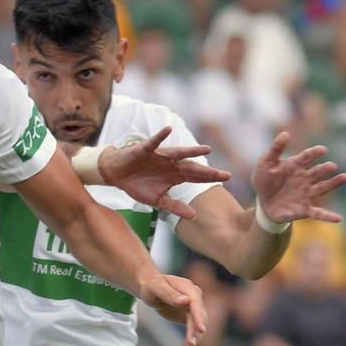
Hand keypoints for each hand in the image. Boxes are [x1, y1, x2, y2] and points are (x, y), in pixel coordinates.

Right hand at [96, 128, 232, 219]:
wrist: (118, 174)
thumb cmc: (139, 185)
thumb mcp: (158, 200)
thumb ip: (175, 207)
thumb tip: (194, 216)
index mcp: (176, 176)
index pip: (197, 177)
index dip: (211, 178)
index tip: (228, 178)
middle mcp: (172, 164)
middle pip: (193, 167)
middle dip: (208, 171)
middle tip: (225, 174)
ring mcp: (160, 156)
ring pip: (178, 153)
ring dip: (191, 151)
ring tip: (206, 149)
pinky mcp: (146, 150)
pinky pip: (154, 142)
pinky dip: (160, 136)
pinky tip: (168, 130)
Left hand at [137, 272, 208, 345]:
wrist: (150, 288)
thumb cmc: (151, 286)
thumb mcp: (156, 288)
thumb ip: (169, 294)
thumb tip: (186, 301)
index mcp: (187, 287)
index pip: (195, 303)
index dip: (198, 316)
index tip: (201, 329)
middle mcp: (194, 297)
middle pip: (199, 316)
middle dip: (195, 331)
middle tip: (190, 345)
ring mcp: (193, 307)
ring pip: (198, 324)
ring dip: (194, 337)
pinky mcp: (189, 316)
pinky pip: (193, 328)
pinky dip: (190, 338)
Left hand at [251, 133, 345, 227]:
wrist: (263, 204)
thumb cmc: (265, 181)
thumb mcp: (265, 164)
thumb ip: (275, 149)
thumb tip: (285, 133)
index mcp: (295, 165)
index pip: (307, 157)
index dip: (315, 153)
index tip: (323, 150)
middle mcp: (304, 178)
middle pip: (317, 172)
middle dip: (325, 169)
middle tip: (331, 166)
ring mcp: (306, 193)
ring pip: (323, 187)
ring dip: (334, 183)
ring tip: (345, 176)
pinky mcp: (305, 209)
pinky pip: (318, 213)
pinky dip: (328, 216)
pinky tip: (338, 218)